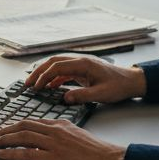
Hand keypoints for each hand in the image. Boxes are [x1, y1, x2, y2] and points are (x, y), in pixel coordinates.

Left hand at [0, 120, 124, 159]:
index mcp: (61, 124)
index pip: (32, 121)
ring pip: (21, 137)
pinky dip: (11, 153)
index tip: (5, 129)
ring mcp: (53, 144)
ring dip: (3, 140)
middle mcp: (55, 131)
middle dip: (4, 130)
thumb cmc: (98, 154)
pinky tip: (2, 155)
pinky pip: (26, 153)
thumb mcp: (78, 136)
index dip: (15, 125)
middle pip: (23, 126)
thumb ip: (62, 135)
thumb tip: (49, 141)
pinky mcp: (53, 159)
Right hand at [25, 54, 146, 103]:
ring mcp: (81, 64)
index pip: (57, 66)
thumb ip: (82, 96)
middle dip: (38, 72)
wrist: (131, 81)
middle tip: (27, 84)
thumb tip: (65, 98)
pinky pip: (64, 71)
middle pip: (53, 61)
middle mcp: (81, 61)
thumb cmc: (119, 86)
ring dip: (45, 73)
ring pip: (57, 65)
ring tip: (34, 85)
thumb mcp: (101, 95)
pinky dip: (54, 77)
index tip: (35, 87)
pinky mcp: (83, 70)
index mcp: (84, 64)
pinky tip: (50, 87)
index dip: (44, 76)